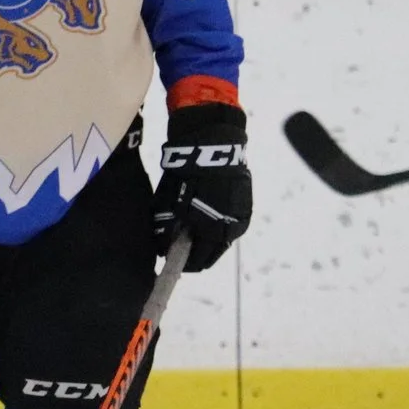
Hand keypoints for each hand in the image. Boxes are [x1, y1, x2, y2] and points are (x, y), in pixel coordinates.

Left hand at [154, 104, 251, 270]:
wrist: (212, 145)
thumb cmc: (186, 176)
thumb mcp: (169, 205)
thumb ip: (166, 232)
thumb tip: (162, 251)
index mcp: (213, 232)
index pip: (199, 261)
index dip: (183, 263)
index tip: (172, 259)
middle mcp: (232, 228)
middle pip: (212, 252)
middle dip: (196, 251)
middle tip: (179, 244)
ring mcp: (242, 215)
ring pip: (222, 237)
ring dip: (208, 237)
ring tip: (191, 227)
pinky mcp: (246, 203)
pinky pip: (230, 222)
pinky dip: (217, 223)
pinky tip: (204, 214)